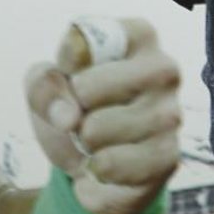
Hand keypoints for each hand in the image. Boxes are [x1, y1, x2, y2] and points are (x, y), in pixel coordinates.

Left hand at [25, 19, 180, 213]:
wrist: (94, 160)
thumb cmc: (76, 106)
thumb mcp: (46, 85)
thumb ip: (44, 85)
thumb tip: (69, 119)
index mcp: (139, 37)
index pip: (83, 44)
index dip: (64, 67)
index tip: (73, 73)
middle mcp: (164, 69)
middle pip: (86, 91)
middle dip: (73, 111)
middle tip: (86, 115)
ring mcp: (170, 114)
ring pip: (95, 133)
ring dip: (83, 147)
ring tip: (97, 142)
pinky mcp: (168, 157)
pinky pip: (107, 169)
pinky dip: (93, 177)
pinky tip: (105, 168)